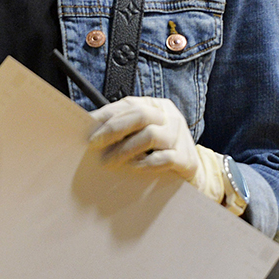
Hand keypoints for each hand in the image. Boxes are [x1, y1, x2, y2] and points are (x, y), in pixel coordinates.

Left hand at [88, 96, 226, 204]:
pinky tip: (132, 169)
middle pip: (140, 115)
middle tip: (95, 145)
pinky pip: (163, 158)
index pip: (128, 105)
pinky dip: (145, 164)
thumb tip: (89, 129)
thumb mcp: (141, 133)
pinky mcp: (186, 158)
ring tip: (110, 162)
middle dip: (113, 130)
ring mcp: (180, 136)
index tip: (88, 131)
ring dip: (125, 150)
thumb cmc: (157, 151)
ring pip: (150, 135)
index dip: (106, 116)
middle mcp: (169, 116)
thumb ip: (122, 128)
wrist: (190, 174)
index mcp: (156, 105)